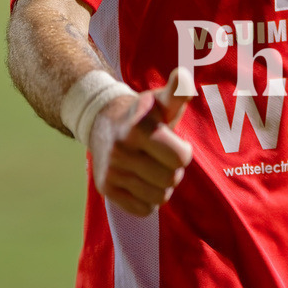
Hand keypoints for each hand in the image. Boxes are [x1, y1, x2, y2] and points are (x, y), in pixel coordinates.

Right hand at [88, 68, 192, 216]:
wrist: (102, 121)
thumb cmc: (143, 113)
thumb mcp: (160, 101)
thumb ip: (177, 92)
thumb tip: (185, 77)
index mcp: (138, 127)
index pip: (180, 157)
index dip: (183, 152)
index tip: (176, 143)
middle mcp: (121, 149)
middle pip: (171, 179)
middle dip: (173, 170)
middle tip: (164, 157)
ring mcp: (111, 171)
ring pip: (158, 197)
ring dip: (162, 186)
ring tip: (153, 168)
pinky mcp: (105, 188)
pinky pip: (142, 210)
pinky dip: (148, 200)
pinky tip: (142, 181)